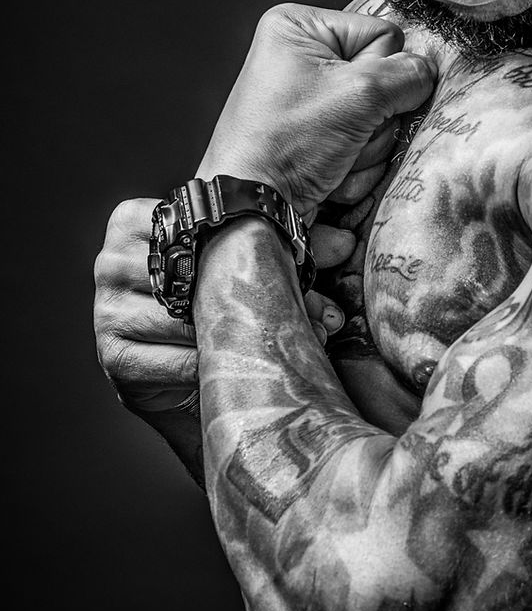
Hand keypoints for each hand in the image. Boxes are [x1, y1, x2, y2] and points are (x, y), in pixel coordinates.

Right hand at [94, 197, 354, 416]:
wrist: (196, 391)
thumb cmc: (222, 315)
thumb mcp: (247, 266)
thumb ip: (283, 242)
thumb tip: (345, 241)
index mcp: (138, 219)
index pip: (202, 225)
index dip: (259, 249)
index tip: (303, 272)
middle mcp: (112, 258)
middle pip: (198, 272)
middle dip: (264, 296)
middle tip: (319, 316)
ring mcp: (106, 306)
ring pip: (192, 318)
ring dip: (249, 336)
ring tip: (292, 345)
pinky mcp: (115, 355)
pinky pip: (178, 359)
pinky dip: (219, 367)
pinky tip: (242, 370)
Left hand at [196, 5, 435, 219]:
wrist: (256, 207)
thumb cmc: (290, 141)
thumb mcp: (359, 96)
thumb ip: (408, 76)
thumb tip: (428, 74)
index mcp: (300, 27)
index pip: (383, 34)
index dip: (383, 73)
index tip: (354, 99)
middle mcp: (303, 59)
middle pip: (383, 81)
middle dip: (374, 119)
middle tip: (344, 134)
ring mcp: (312, 103)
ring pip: (379, 119)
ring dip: (366, 148)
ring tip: (333, 158)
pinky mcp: (318, 140)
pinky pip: (363, 145)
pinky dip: (355, 166)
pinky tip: (329, 174)